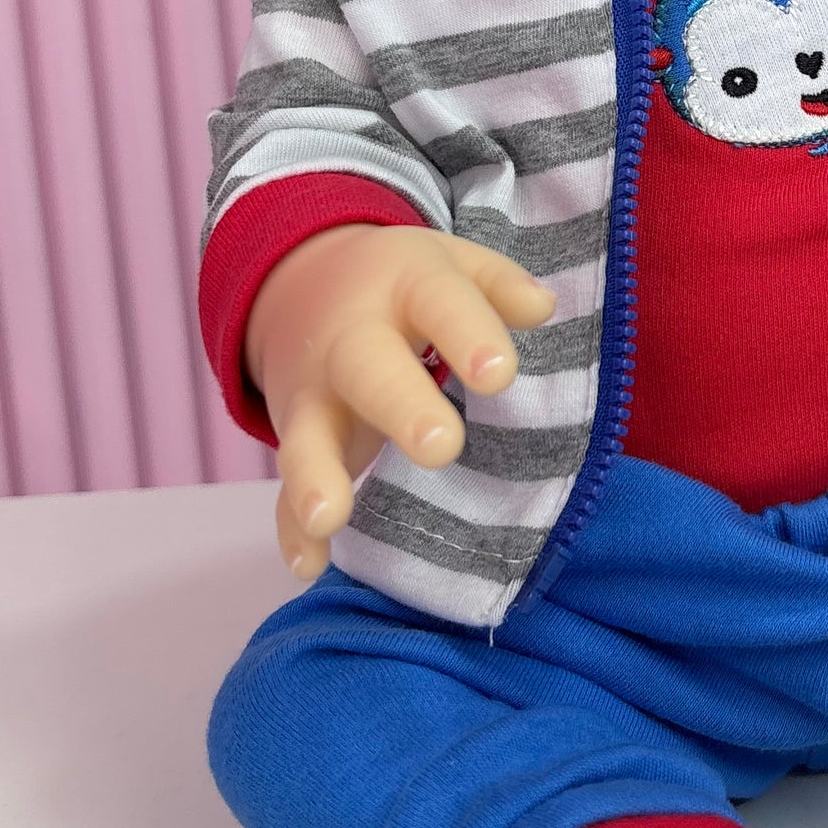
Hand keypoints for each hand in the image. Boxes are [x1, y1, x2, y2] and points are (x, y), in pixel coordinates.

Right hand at [244, 224, 556, 579]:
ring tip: (331, 516)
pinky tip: (310, 563)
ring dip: (316, 476)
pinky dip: (291, 527)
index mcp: (404, 287)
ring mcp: (314, 395)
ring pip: (306, 435)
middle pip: (369, 369)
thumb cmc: (405, 286)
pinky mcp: (297, 439)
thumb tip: (543, 307)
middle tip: (440, 446)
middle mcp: (351, 341)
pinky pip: (284, 488)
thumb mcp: (452, 264)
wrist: (301, 282)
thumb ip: (498, 284)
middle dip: (400, 406)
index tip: (500, 373)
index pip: (439, 302)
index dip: (468, 334)